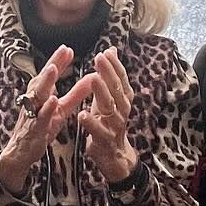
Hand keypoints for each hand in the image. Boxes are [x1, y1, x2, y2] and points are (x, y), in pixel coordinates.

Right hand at [0, 45, 89, 194]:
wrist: (22, 152)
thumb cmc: (41, 126)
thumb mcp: (62, 109)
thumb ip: (76, 94)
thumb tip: (92, 78)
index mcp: (41, 93)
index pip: (50, 74)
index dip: (59, 60)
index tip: (68, 47)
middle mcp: (34, 100)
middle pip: (44, 78)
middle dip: (53, 64)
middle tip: (63, 49)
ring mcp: (32, 113)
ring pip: (38, 95)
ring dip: (45, 81)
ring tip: (53, 68)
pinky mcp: (33, 128)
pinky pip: (39, 117)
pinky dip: (46, 108)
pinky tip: (53, 100)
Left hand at [78, 47, 138, 182]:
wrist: (114, 155)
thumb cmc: (108, 122)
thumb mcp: (111, 98)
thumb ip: (111, 76)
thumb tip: (111, 50)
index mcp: (123, 99)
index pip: (121, 79)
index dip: (114, 65)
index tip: (106, 52)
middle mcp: (122, 110)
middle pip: (116, 89)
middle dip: (108, 73)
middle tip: (99, 58)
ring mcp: (114, 125)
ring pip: (109, 107)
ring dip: (101, 92)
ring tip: (93, 79)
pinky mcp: (104, 140)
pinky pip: (98, 130)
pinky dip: (91, 122)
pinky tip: (82, 114)